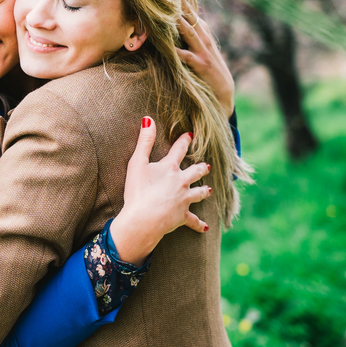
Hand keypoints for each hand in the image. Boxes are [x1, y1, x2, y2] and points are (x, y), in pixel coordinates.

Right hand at [109, 117, 211, 265]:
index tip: (190, 134)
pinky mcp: (182, 216)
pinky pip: (193, 221)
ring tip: (208, 189)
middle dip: (201, 168)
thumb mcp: (137, 162)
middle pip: (195, 172)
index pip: (179, 150)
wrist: (144, 219)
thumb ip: (144, 141)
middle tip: (206, 166)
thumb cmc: (137, 191)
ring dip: (204, 191)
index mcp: (170, 168)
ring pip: (199, 193)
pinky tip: (206, 227)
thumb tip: (148, 119)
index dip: (184, 141)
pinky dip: (199, 224)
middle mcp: (181, 182)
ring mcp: (184, 199)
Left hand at [176, 1, 234, 117]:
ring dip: (178, 21)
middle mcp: (204, 37)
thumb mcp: (201, 48)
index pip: (191, 11)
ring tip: (167, 10)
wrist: (223, 92)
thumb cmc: (208, 69)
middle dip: (179, 3)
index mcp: (203, 32)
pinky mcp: (201, 65)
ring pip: (189, 31)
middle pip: (190, 16)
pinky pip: (187, 56)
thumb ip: (190, 35)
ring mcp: (203, 51)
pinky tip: (169, 47)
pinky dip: (178, 51)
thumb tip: (176, 20)